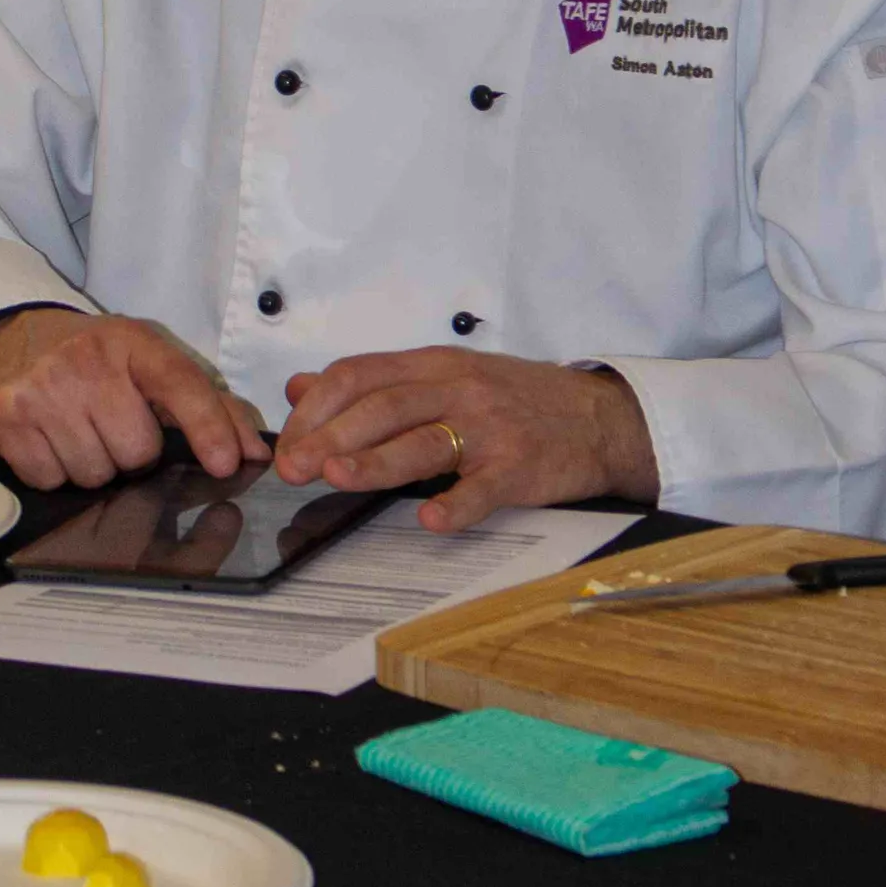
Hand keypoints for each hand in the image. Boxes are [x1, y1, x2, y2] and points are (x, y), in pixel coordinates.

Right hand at [0, 309, 269, 488]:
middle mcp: (86, 362)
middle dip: (132, 454)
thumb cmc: (93, 359)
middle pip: (137, 451)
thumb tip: (254, 453)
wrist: (7, 340)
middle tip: (113, 427)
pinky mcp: (6, 419)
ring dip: (94, 466)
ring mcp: (42, 390)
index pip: (179, 384)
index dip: (208, 426)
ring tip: (80, 432)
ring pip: (95, 474)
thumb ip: (209, 404)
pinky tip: (50, 441)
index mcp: (132, 343)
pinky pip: (51, 480)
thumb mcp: (148, 361)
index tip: (228, 463)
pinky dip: (55, 472)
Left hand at [274, 348, 658, 533]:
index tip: (287, 442)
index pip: (359, 375)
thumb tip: (299, 387)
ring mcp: (490, 429)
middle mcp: (459, 389)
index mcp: (434, 366)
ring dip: (376, 460)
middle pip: (384, 406)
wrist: (598, 419)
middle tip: (293, 469)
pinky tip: (429, 520)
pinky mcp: (519, 468)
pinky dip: (455, 505)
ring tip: (337, 476)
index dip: (315, 407)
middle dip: (330, 436)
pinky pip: (483, 489)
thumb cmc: (515, 400)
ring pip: (424, 440)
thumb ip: (375, 383)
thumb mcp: (445, 375)